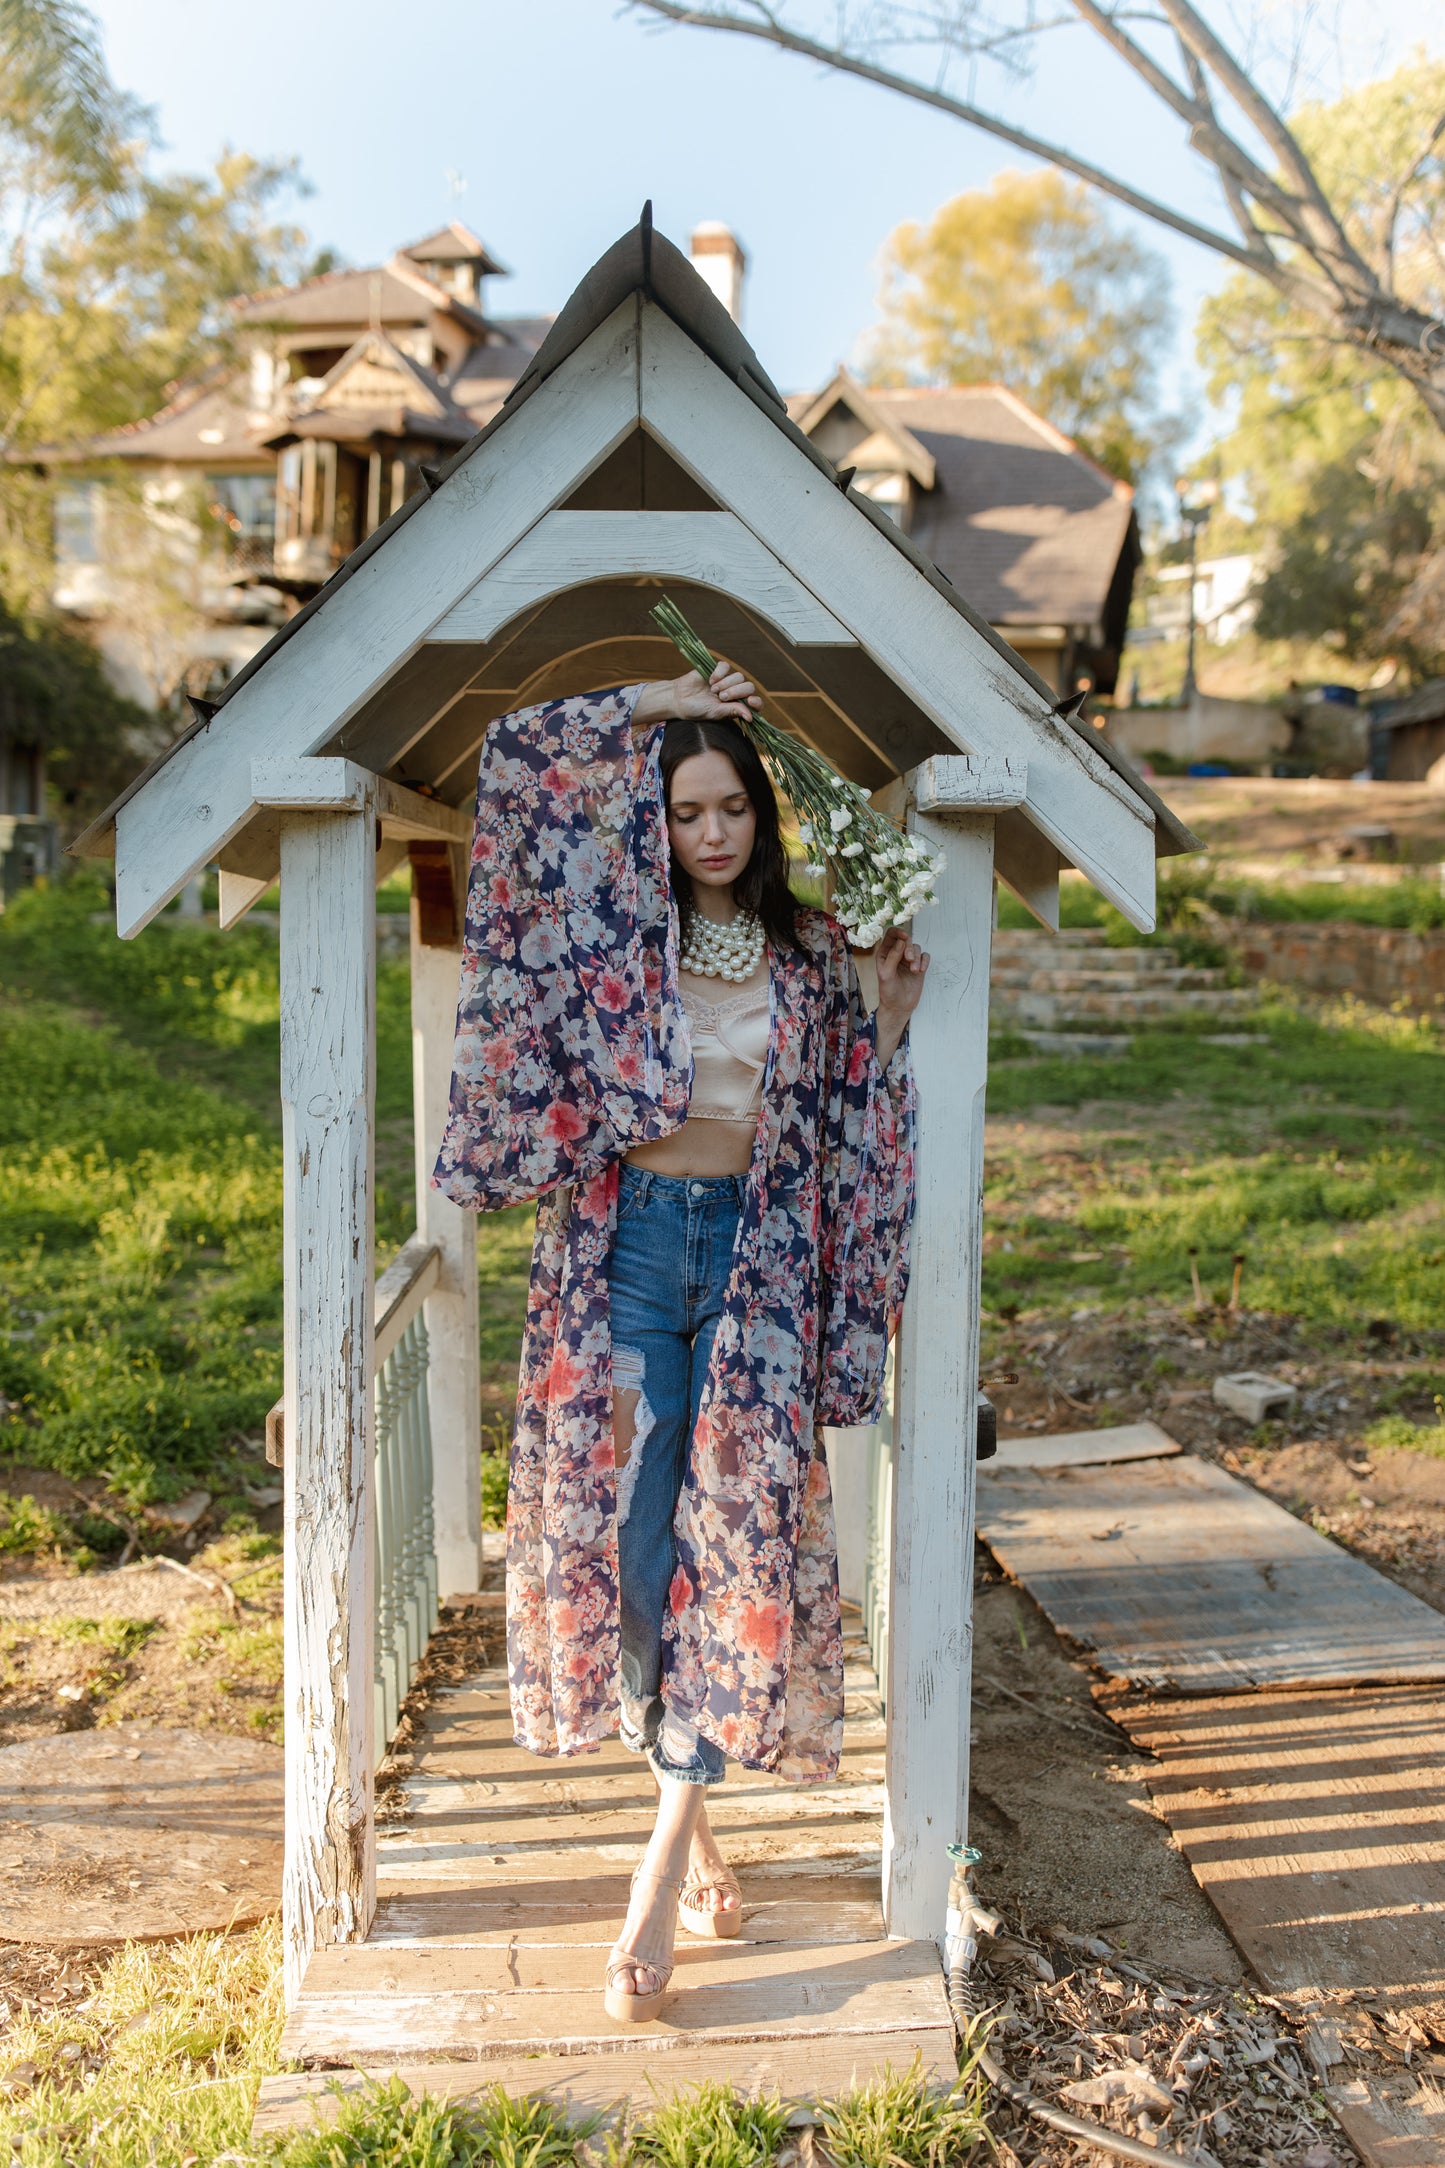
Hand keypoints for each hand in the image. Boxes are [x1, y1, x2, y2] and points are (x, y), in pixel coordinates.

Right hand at [634, 661, 760, 726]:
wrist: (679, 699)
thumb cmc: (698, 710)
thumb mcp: (716, 713)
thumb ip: (733, 711)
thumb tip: (751, 717)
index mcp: (737, 706)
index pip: (755, 703)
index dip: (756, 702)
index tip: (750, 701)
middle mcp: (735, 693)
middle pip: (749, 687)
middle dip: (737, 691)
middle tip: (722, 697)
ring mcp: (727, 680)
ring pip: (738, 676)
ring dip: (726, 684)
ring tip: (713, 690)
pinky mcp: (717, 670)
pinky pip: (726, 666)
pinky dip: (719, 673)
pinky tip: (710, 680)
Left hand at [874, 927, 928, 1067]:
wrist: (899, 1006)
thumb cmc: (888, 991)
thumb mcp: (886, 974)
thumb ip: (893, 956)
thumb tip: (901, 941)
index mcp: (885, 953)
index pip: (891, 935)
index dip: (898, 932)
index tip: (905, 937)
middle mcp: (896, 954)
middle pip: (906, 940)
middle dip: (909, 948)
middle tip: (909, 960)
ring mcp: (908, 960)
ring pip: (916, 948)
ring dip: (916, 957)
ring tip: (914, 970)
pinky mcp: (918, 966)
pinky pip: (925, 956)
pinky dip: (924, 961)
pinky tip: (920, 970)